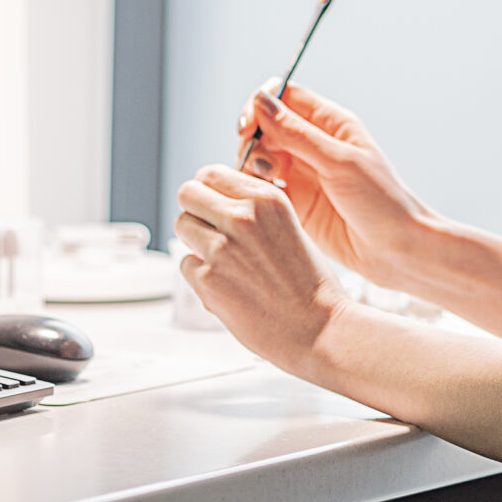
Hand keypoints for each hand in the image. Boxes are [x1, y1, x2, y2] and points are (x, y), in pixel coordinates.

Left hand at [174, 165, 342, 369]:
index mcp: (266, 199)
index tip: (211, 202)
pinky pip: (186, 264)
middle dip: (195, 210)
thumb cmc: (311, 285)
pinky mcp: (208, 280)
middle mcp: (242, 217)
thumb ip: (255, 212)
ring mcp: (222, 248)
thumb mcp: (291, 226)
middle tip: (207, 228)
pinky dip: (199, 275)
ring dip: (195, 241)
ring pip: (182, 225)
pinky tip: (227, 285)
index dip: (208, 189)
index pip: (211, 173)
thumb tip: (218, 203)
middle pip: (188, 193)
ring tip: (221, 260)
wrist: (319, 328)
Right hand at [234, 84, 433, 285]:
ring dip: (253, 165)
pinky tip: (266, 199)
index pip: (284, 97)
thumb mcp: (340, 162)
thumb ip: (298, 134)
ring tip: (268, 181)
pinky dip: (256, 190)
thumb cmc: (382, 201)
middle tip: (259, 161)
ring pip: (260, 157)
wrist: (397, 250)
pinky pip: (264, 188)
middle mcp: (313, 146)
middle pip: (266, 126)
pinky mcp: (295, 203)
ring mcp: (302, 175)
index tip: (248, 125)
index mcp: (330, 124)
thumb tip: (260, 102)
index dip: (261, 105)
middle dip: (253, 139)